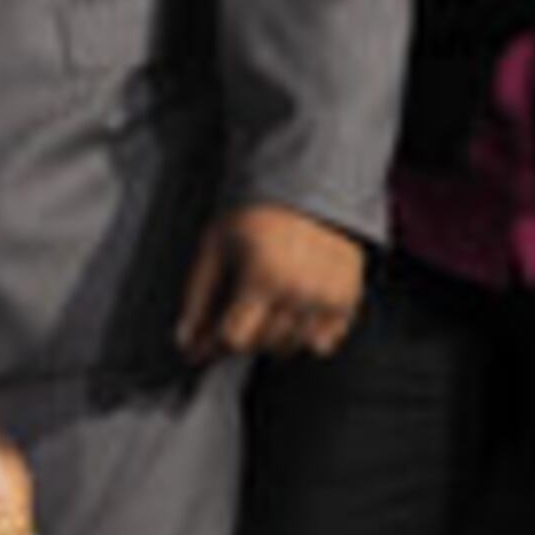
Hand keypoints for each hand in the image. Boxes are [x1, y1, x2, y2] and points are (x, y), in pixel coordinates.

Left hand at [174, 203, 366, 364]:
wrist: (305, 187)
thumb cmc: (254, 216)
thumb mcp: (213, 249)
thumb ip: (197, 299)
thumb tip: (185, 343)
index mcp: (263, 276)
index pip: (234, 339)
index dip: (212, 345)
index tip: (203, 344)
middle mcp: (300, 290)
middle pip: (263, 344)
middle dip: (241, 337)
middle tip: (234, 318)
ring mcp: (328, 296)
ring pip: (292, 346)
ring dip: (272, 339)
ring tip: (263, 313)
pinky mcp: (348, 297)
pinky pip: (325, 342)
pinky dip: (307, 337)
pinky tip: (292, 316)